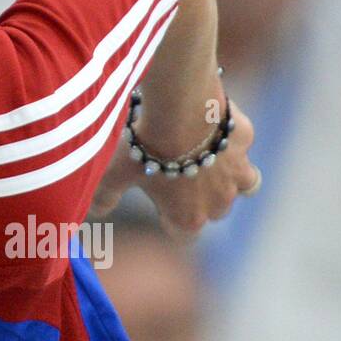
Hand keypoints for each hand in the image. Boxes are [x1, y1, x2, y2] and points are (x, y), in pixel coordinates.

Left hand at [89, 97, 258, 238]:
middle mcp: (219, 201)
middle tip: (175, 171)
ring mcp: (238, 171)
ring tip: (205, 156)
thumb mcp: (113, 174)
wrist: (176, 105)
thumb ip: (105, 196)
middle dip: (199, 197)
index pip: (184, 235)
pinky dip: (229, 136)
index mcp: (187, 217)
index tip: (157, 202)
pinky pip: (241, 144)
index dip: (170, 220)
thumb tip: (95, 211)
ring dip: (228, 175)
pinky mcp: (244, 139)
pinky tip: (209, 120)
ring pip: (245, 184)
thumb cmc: (142, 145)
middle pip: (214, 211)